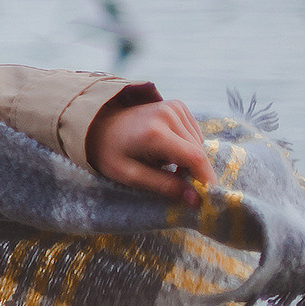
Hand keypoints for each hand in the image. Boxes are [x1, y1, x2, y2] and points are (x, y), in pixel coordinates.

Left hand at [85, 95, 214, 204]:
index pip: (194, 157)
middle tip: (172, 180)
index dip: (205, 178)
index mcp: (155, 132)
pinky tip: (165, 147)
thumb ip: (163, 186)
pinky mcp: (178, 105)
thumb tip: (195, 200)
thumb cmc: (109, 152)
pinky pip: (194, 134)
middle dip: (192, 171)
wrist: (98, 123)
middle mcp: (168, 114)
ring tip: (161, 160)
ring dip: (187, 158)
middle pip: (198, 152)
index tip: (207, 196)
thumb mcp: (130, 175)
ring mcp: (174, 107)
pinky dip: (185, 146)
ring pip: (199, 144)